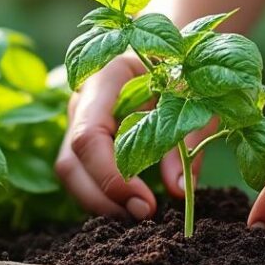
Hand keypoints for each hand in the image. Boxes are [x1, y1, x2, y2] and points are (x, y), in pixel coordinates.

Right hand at [56, 55, 218, 219]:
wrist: (172, 49)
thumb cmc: (184, 67)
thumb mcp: (195, 96)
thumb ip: (187, 139)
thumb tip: (180, 190)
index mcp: (103, 80)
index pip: (88, 137)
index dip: (111, 177)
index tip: (146, 203)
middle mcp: (81, 103)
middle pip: (70, 163)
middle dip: (102, 198)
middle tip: (144, 215)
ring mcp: (77, 122)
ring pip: (71, 174)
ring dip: (102, 202)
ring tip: (141, 213)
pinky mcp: (85, 141)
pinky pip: (83, 175)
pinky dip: (105, 196)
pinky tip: (134, 203)